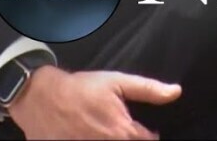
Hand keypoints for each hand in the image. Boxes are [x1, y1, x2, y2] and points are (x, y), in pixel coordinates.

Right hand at [7, 65, 181, 139]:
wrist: (40, 96)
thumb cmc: (81, 88)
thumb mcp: (117, 82)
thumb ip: (148, 89)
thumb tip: (176, 92)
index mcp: (121, 130)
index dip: (150, 137)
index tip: (149, 133)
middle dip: (133, 140)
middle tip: (125, 132)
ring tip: (109, 134)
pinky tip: (91, 136)